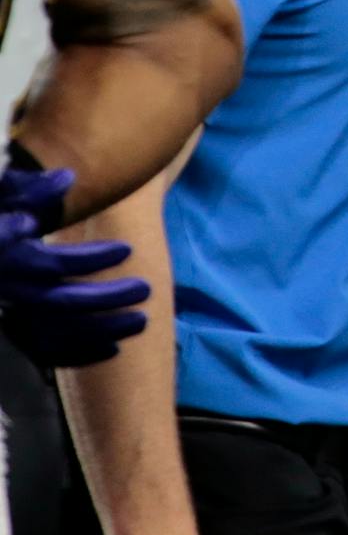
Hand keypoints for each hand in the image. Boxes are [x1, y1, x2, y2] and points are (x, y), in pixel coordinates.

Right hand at [0, 168, 150, 368]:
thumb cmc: (0, 210)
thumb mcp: (7, 192)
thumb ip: (33, 189)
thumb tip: (67, 179)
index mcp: (8, 256)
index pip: (52, 263)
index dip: (91, 259)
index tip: (128, 250)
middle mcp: (8, 289)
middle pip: (60, 302)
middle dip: (107, 298)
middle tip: (146, 289)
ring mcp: (10, 313)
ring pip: (56, 333)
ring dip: (101, 331)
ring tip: (143, 322)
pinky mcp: (15, 329)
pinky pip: (44, 352)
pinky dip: (78, 355)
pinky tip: (114, 350)